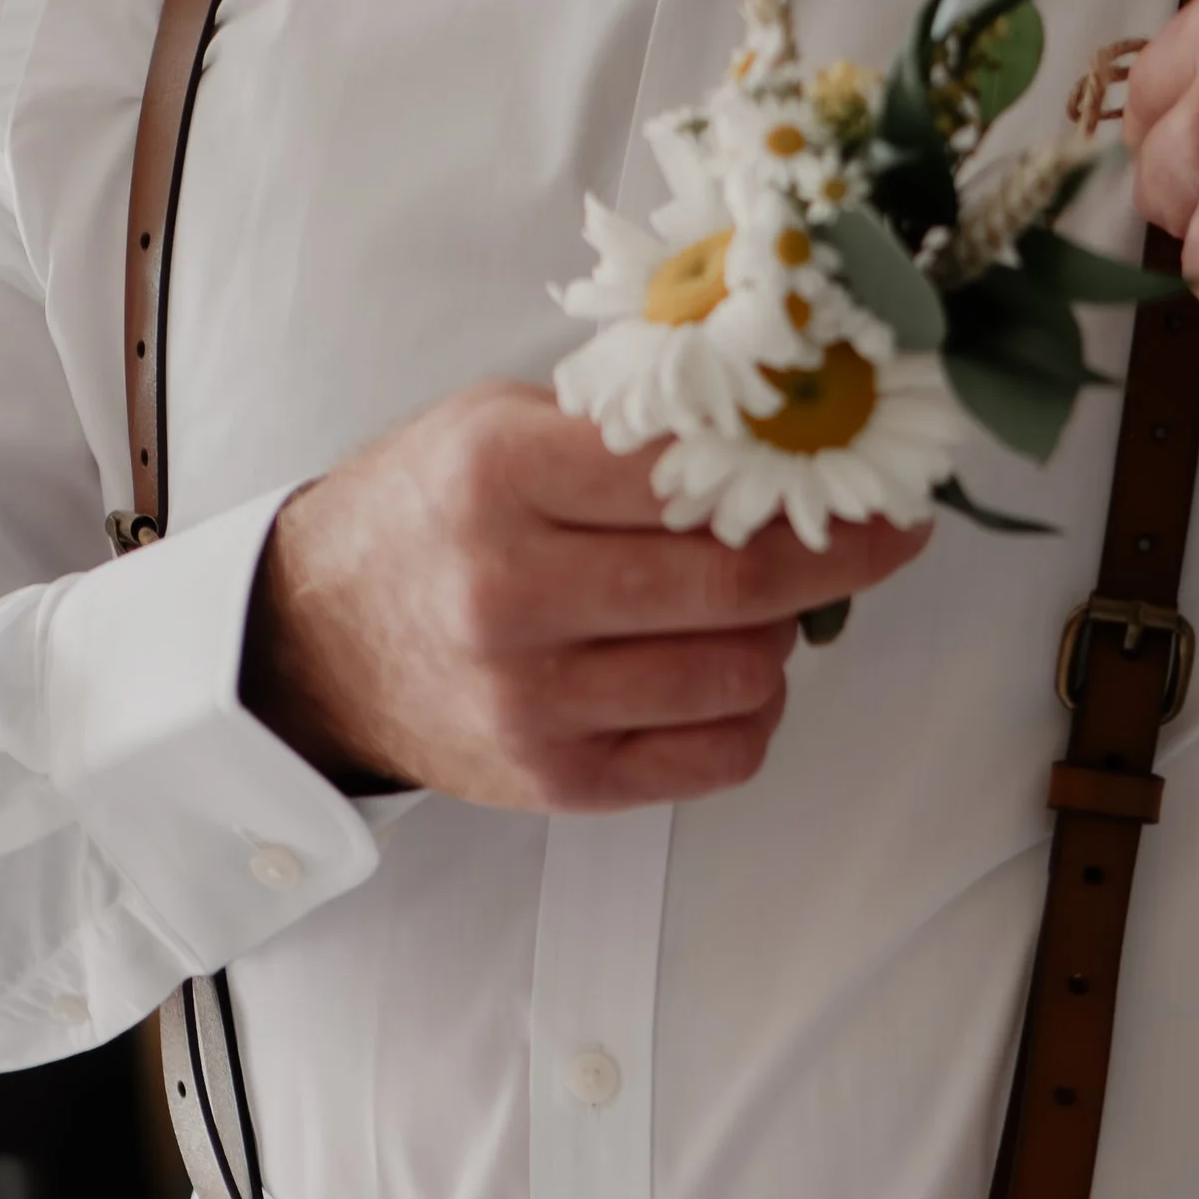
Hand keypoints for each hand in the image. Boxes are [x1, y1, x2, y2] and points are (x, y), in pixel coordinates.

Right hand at [240, 380, 930, 807]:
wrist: (314, 641)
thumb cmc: (425, 515)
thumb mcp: (500, 422)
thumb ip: (631, 424)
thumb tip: (788, 420)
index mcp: (500, 476)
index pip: (695, 471)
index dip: (804, 468)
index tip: (870, 467)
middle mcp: (512, 592)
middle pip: (738, 584)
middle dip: (837, 555)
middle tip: (884, 535)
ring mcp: (532, 699)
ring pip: (740, 674)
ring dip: (782, 637)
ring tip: (761, 604)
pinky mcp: (553, 779)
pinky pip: (715, 758)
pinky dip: (751, 713)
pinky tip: (725, 674)